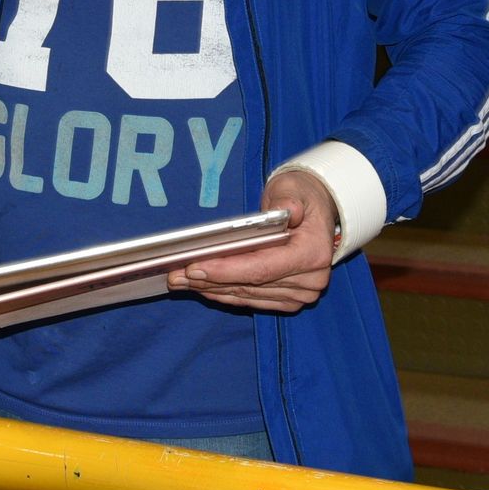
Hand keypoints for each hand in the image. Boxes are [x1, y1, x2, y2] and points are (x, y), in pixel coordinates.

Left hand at [167, 170, 337, 313]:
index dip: (226, 270)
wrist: (314, 212)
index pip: (262, 268)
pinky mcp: (288, 300)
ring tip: (179, 280)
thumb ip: (287, 200)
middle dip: (209, 280)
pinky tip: (200, 287)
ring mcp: (300, 294)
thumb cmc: (300, 197)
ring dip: (211, 289)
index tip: (194, 268)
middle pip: (250, 285)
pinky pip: (250, 300)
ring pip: (246, 295)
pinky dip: (223, 294)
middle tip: (174, 275)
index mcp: (313, 253)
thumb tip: (285, 211)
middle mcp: (310, 280)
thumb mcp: (293, 188)